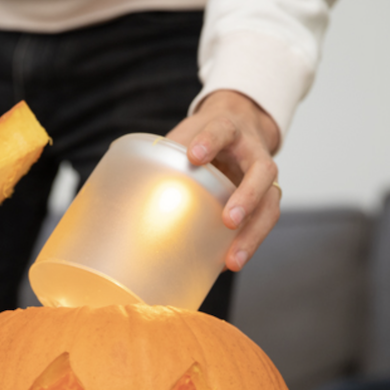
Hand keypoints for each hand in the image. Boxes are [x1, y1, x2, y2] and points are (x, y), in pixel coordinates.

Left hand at [167, 90, 281, 270]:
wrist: (240, 126)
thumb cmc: (206, 136)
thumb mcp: (186, 134)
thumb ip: (164, 152)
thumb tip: (119, 175)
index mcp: (229, 130)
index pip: (223, 130)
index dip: (210, 141)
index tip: (194, 156)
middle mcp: (253, 152)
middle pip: (262, 172)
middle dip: (247, 197)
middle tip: (229, 220)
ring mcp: (264, 179)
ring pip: (270, 205)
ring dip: (253, 234)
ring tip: (233, 260)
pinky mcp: (266, 200)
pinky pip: (262, 224)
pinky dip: (247, 244)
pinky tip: (227, 264)